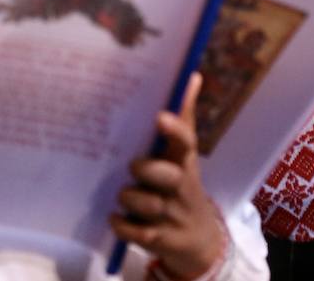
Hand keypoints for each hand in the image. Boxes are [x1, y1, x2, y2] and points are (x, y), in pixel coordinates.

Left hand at [110, 73, 225, 278]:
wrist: (198, 238)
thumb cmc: (182, 185)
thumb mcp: (184, 155)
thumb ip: (183, 118)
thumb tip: (191, 75)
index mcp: (185, 162)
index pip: (186, 142)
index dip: (174, 129)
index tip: (159, 116)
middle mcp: (181, 187)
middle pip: (168, 176)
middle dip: (147, 170)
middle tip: (133, 166)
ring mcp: (172, 215)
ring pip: (148, 205)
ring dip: (130, 198)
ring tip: (123, 195)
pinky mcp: (160, 239)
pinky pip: (136, 233)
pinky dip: (122, 226)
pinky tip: (114, 219)